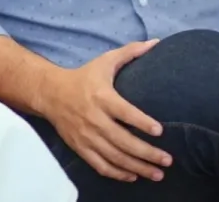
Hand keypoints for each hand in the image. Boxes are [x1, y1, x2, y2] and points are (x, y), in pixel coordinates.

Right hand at [42, 40, 171, 182]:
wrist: (50, 93)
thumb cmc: (84, 76)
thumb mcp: (105, 61)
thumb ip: (130, 52)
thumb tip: (156, 43)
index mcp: (101, 96)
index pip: (123, 112)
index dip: (141, 122)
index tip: (159, 131)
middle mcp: (93, 118)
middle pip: (122, 140)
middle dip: (147, 153)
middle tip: (168, 160)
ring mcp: (86, 136)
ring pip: (114, 157)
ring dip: (137, 167)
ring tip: (158, 174)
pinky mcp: (80, 147)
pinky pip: (100, 165)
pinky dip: (117, 173)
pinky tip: (133, 175)